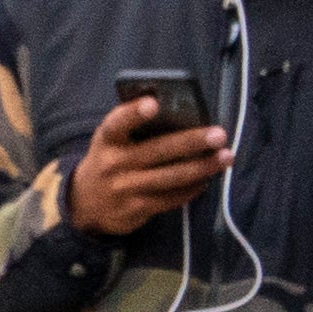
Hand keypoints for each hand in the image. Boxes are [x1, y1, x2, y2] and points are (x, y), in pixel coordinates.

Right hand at [64, 106, 230, 238]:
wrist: (86, 204)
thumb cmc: (109, 162)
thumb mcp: (111, 143)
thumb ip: (134, 130)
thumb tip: (179, 113)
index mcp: (106, 140)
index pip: (117, 123)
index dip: (134, 113)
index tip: (154, 103)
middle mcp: (114, 163)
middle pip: (158, 150)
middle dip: (191, 142)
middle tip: (219, 134)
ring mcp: (126, 188)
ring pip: (172, 176)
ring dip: (203, 167)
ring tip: (226, 157)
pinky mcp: (138, 208)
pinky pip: (172, 198)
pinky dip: (193, 188)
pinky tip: (209, 178)